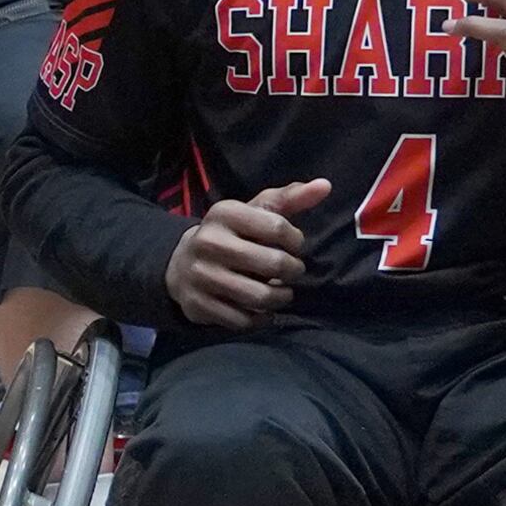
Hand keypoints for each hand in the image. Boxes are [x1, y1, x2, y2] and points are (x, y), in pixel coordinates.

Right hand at [165, 178, 333, 328]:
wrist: (180, 266)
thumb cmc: (231, 236)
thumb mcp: (254, 212)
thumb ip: (290, 198)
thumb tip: (325, 185)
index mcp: (224, 213)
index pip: (277, 227)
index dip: (295, 240)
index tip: (293, 246)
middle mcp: (209, 242)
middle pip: (273, 264)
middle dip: (293, 271)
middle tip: (292, 271)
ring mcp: (201, 276)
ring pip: (260, 296)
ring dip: (281, 298)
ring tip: (282, 292)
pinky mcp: (198, 305)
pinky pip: (242, 320)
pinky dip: (260, 319)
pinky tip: (263, 310)